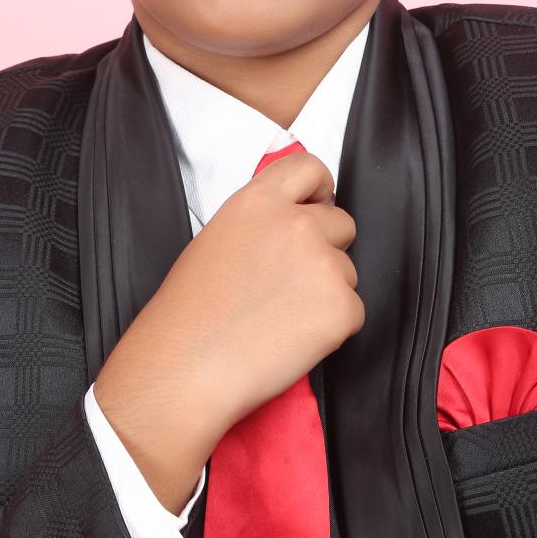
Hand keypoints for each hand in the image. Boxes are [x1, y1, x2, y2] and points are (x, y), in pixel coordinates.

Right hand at [93, 151, 360, 512]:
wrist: (184, 370)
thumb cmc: (187, 314)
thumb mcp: (216, 239)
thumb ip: (261, 221)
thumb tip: (295, 224)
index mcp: (258, 201)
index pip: (311, 167)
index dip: (320, 191)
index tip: (317, 208)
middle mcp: (296, 223)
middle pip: (342, 223)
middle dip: (325, 250)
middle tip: (289, 284)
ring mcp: (323, 264)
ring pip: (347, 271)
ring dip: (326, 292)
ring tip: (278, 318)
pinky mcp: (342, 308)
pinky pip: (352, 312)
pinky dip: (331, 329)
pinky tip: (291, 340)